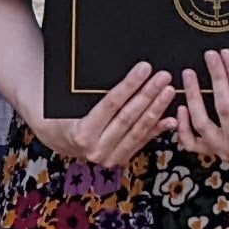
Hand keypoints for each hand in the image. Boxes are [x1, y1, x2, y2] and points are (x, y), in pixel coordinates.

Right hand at [24, 60, 174, 168]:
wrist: (58, 139)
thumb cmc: (62, 115)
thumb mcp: (69, 101)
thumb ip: (91, 92)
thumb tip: (118, 71)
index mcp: (82, 134)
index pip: (111, 104)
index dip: (130, 85)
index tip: (144, 69)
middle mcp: (96, 150)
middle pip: (128, 117)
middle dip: (148, 95)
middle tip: (163, 77)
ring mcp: (109, 158)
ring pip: (138, 130)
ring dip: (156, 110)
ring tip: (169, 91)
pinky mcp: (120, 159)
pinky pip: (142, 142)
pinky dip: (157, 129)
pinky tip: (170, 118)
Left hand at [174, 49, 228, 162]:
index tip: (227, 55)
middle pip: (223, 108)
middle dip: (216, 78)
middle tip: (210, 56)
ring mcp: (223, 151)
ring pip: (202, 123)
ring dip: (194, 97)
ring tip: (190, 75)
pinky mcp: (212, 153)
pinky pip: (192, 143)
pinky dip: (183, 126)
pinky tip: (181, 107)